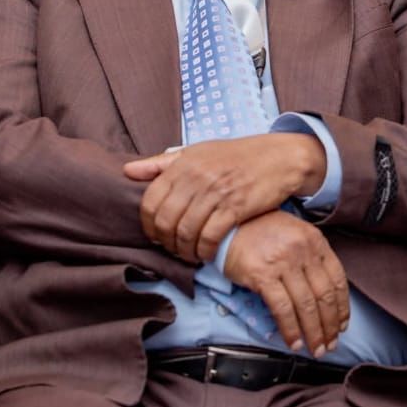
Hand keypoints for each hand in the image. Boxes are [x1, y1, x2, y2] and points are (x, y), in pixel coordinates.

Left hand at [123, 133, 326, 262]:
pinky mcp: (236, 206)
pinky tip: (207, 253)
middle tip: (173, 249)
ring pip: (186, 232)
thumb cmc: (236, 155)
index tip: (156, 236)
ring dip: (185, 251)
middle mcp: (196, 177)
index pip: (150, 201)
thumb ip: (161, 163)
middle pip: (165, 221)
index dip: (148, 225)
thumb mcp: (197, 152)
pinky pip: (210, 236)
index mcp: (182, 164)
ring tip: (189, 255)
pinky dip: (205, 251)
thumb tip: (127, 171)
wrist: (279, 157)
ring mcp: (216, 191)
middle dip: (165, 242)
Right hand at [224, 210, 349, 356]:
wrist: (229, 225)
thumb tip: (323, 295)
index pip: (337, 280)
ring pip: (306, 306)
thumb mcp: (295, 235)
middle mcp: (303, 251)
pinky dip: (291, 330)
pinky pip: (282, 309)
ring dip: (314, 333)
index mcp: (315, 241)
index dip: (342, 308)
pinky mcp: (263, 275)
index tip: (342, 326)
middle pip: (324, 296)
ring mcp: (283, 263)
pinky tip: (294, 342)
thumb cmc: (262, 231)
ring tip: (316, 349)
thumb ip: (312, 258)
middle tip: (331, 345)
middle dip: (330, 326)